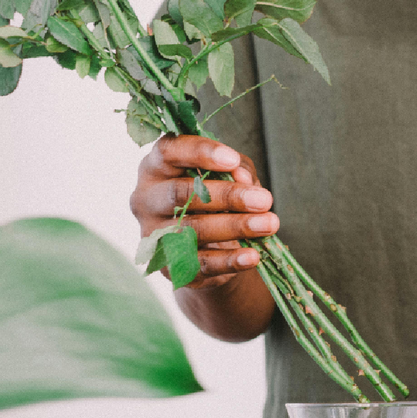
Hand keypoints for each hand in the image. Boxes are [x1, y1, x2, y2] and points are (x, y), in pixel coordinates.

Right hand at [130, 135, 278, 288]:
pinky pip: (200, 263)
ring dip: (235, 226)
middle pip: (181, 193)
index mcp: (157, 166)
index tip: (232, 159)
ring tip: (269, 224)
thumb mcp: (230, 176)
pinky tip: (253, 256)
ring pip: (192, 229)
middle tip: (265, 200)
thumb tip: (241, 176)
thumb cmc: (217, 198)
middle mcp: (147, 199)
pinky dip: (229, 260)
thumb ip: (237, 170)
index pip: (168, 151)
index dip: (199, 153)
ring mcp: (153, 235)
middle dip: (227, 196)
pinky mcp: (168, 266)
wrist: (210, 248)